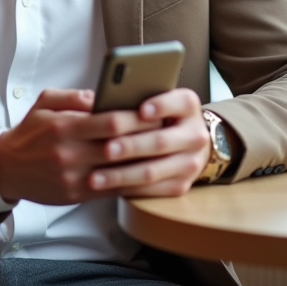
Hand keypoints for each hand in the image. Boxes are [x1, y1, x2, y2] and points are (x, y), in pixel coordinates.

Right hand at [0, 88, 164, 204]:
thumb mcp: (44, 103)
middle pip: (119, 146)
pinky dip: (133, 182)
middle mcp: (70, 153)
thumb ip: (73, 96)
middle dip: (146, 137)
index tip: (155, 111)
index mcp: (64, 127)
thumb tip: (100, 95)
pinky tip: (148, 173)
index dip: (136, 117)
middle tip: (168, 130)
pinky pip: (113, 189)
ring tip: (164, 152)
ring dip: (144, 162)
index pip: (109, 122)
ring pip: (119, 171)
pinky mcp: (78, 195)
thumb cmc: (31, 132)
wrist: (8, 168)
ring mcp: (74, 177)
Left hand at [94, 88, 210, 198]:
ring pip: (153, 171)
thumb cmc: (157, 115)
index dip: (161, 106)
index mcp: (188, 106)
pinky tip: (107, 186)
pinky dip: (127, 188)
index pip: (180, 102)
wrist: (184, 142)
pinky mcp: (181, 185)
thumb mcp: (152, 99)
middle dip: (131, 146)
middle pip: (161, 141)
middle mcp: (195, 134)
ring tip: (96, 177)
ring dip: (122, 175)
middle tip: (106, 149)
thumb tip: (91, 99)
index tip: (141, 111)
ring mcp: (190, 162)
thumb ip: (131, 96)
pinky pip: (152, 190)